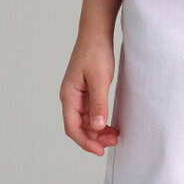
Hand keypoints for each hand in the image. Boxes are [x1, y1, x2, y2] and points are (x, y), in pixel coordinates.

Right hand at [60, 35, 119, 154]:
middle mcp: (70, 98)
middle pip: (78, 127)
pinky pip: (91, 113)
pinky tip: (111, 124)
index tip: (100, 151)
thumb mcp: (100, 79)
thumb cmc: (96, 52)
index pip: (72, 127)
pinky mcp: (86, 91)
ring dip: (98, 131)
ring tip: (115, 135)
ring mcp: (78, 95)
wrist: (96, 32)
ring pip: (85, 121)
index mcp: (69, 96)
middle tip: (114, 142)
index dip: (85, 142)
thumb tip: (97, 127)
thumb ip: (98, 103)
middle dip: (94, 138)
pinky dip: (100, 121)